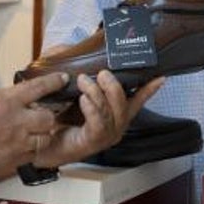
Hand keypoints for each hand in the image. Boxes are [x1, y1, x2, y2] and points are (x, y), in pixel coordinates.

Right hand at [0, 73, 68, 183]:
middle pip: (48, 118)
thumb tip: (15, 97)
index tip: (63, 79)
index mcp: (8, 101)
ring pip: (44, 139)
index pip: (40, 87)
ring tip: (32, 134)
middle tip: (43, 116)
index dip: (55, 82)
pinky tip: (22, 147)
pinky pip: (31, 155)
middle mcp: (16, 122)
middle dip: (47, 116)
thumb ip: (4, 97)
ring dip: (41, 135)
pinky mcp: (12, 160)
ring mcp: (16, 143)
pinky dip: (30, 150)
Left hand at [33, 71, 163, 168]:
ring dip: (97, 92)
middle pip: (124, 102)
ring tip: (82, 81)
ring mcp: (106, 137)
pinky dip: (91, 108)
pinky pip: (99, 123)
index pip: (137, 100)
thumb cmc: (61, 119)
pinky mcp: (92, 142)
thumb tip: (83, 58)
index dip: (149, 89)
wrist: (42, 145)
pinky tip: (82, 99)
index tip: (160, 77)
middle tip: (100, 73)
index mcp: (115, 115)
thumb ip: (84, 79)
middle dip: (113, 85)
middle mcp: (115, 127)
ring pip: (111, 111)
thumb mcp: (75, 95)